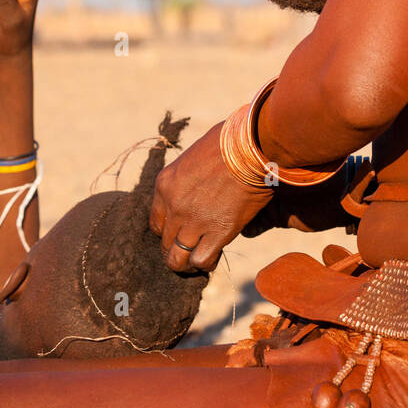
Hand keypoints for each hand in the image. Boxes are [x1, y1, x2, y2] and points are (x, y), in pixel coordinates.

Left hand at [149, 123, 273, 271]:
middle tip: (190, 248)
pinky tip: (213, 258)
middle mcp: (174, 206)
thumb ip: (188, 178)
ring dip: (187, 263)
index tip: (180, 230)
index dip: (169, 230)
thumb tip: (197, 188)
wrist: (251, 147)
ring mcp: (194, 221)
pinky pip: (202, 260)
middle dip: (176, 248)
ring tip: (197, 260)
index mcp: (165, 184)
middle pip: (165, 242)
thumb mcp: (195, 157)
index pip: (156, 222)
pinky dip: (205, 264)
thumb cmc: (228, 143)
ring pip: (178, 258)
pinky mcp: (218, 231)